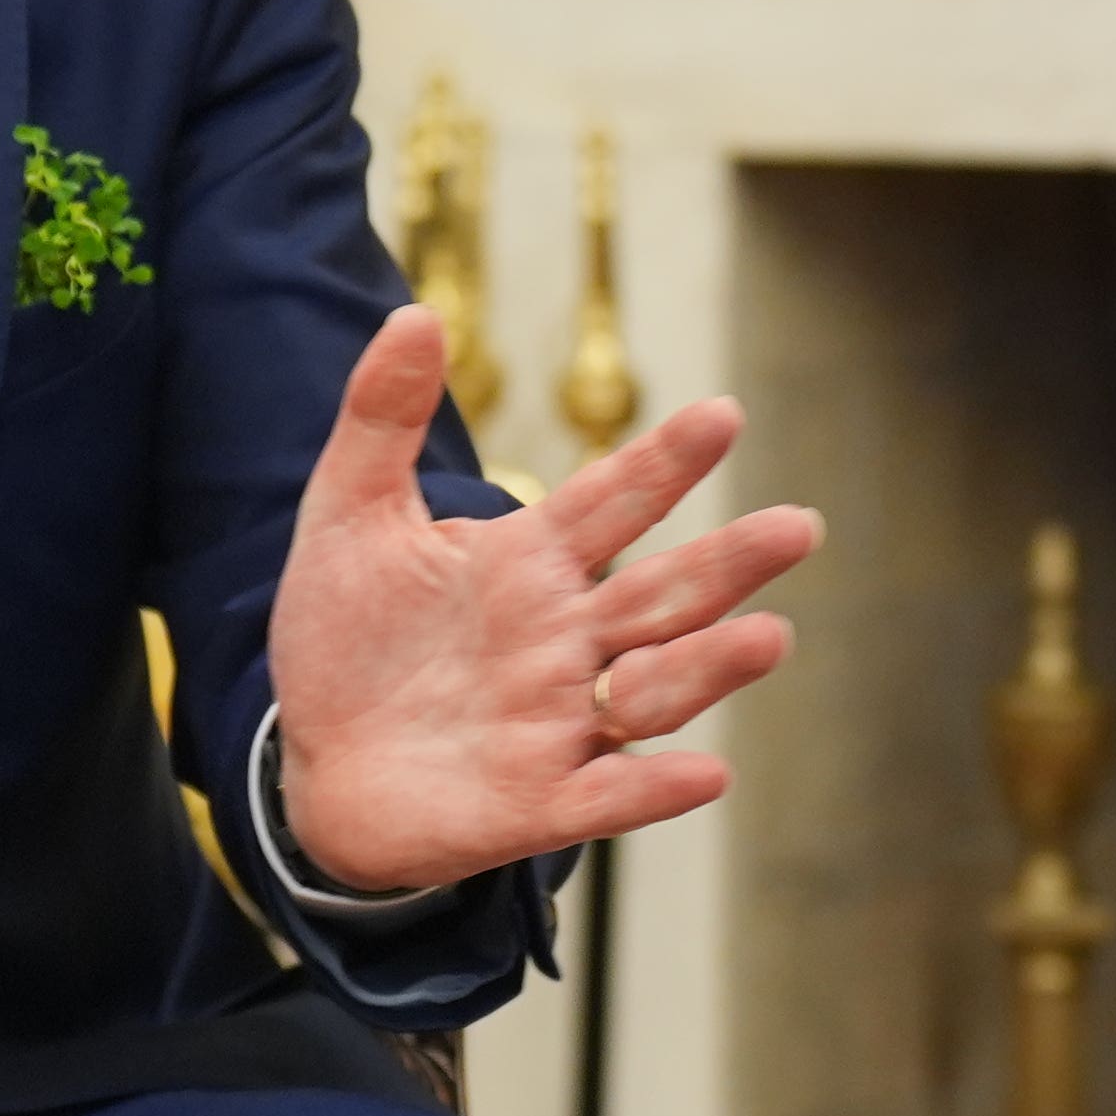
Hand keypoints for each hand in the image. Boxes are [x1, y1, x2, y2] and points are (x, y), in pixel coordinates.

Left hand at [264, 303, 821, 893]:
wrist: (315, 765)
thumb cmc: (347, 639)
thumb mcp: (350, 519)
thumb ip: (382, 420)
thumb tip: (412, 312)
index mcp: (530, 564)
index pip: (613, 502)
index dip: (663, 463)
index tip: (722, 416)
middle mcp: (565, 638)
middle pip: (664, 595)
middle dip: (732, 563)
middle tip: (800, 527)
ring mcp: (560, 721)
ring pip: (655, 688)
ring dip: (711, 666)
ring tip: (769, 636)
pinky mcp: (537, 802)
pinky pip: (607, 797)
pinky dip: (653, 788)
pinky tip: (705, 774)